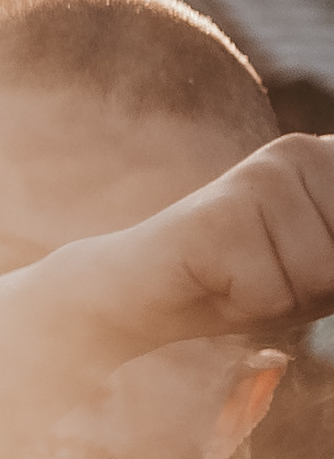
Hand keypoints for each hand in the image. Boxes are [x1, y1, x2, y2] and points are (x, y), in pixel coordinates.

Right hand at [120, 134, 333, 342]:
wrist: (142, 291)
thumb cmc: (241, 284)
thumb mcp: (323, 273)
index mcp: (331, 156)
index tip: (305, 269)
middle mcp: (303, 149)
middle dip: (316, 291)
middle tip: (266, 277)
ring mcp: (261, 175)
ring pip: (320, 278)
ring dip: (279, 302)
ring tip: (240, 280)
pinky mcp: (221, 213)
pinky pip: (270, 294)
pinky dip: (244, 309)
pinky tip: (214, 283)